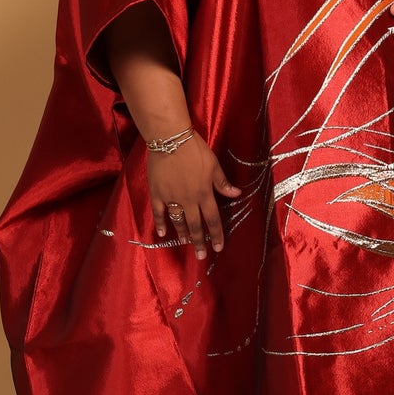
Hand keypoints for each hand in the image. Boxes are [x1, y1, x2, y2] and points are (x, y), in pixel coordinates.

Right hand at [149, 134, 241, 260]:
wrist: (170, 139)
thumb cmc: (195, 149)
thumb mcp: (213, 164)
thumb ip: (222, 183)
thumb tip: (236, 194)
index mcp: (204, 193)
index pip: (212, 219)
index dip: (216, 234)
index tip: (218, 247)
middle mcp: (188, 199)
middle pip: (195, 225)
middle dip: (199, 242)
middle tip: (201, 256)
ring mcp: (171, 197)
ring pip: (178, 221)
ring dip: (182, 234)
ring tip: (186, 244)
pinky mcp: (157, 193)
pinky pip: (158, 212)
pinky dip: (161, 223)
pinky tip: (163, 234)